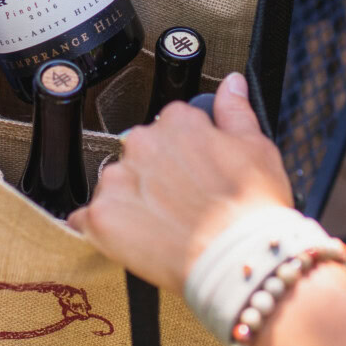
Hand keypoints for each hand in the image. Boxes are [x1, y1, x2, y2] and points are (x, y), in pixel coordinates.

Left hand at [68, 73, 294, 292]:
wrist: (240, 261)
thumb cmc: (252, 209)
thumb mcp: (257, 148)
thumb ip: (235, 110)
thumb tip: (231, 83)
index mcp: (177, 121)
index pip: (169, 126)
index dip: (185, 154)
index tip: (195, 173)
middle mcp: (142, 143)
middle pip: (139, 154)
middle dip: (156, 176)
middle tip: (183, 204)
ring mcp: (118, 180)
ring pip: (115, 185)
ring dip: (131, 202)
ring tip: (164, 227)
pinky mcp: (101, 217)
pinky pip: (89, 220)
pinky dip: (105, 230)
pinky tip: (135, 241)